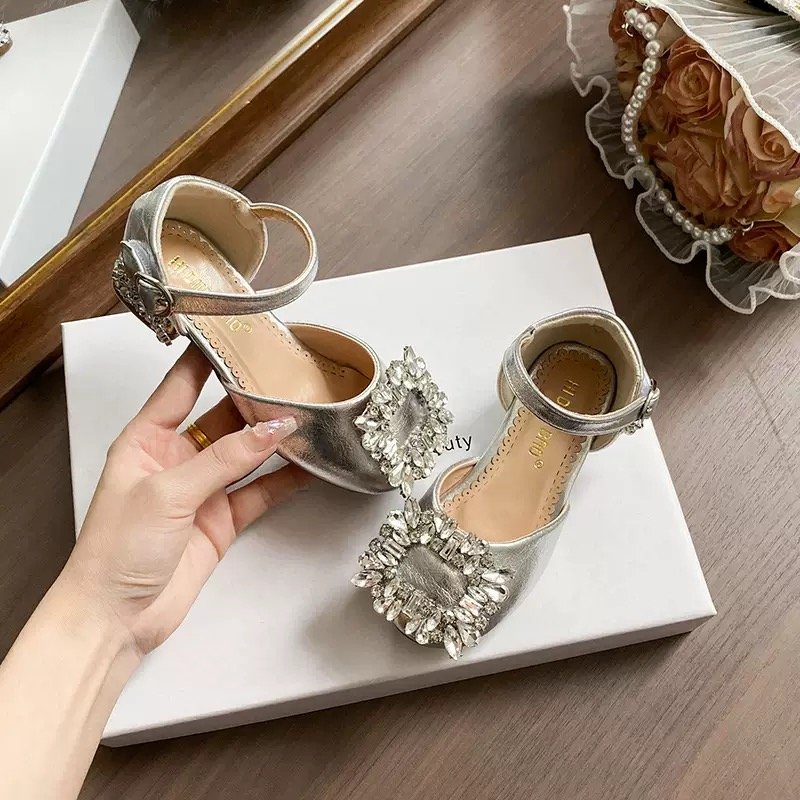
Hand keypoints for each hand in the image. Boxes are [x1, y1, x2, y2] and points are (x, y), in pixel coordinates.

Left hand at [62, 346, 308, 656]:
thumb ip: (225, 459)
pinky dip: (283, 481)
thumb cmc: (115, 551)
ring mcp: (201, 491)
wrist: (117, 616)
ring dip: (273, 441)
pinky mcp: (221, 521)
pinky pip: (258, 492)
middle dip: (253, 401)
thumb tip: (271, 430)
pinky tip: (305, 468)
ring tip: (306, 421)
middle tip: (288, 381)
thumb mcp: (168, 492)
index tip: (233, 335)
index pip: (180, 386)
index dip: (206, 359)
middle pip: (222, 419)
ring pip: (245, 455)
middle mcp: (175, 460)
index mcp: (146, 440)